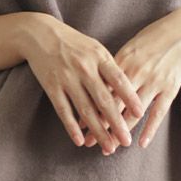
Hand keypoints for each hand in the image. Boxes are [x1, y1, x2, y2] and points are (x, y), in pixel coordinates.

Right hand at [22, 16, 146, 152]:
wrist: (40, 33)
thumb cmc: (74, 43)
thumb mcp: (95, 49)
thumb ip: (110, 69)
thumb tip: (126, 93)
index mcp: (99, 57)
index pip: (119, 79)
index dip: (130, 97)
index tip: (141, 113)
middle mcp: (84, 68)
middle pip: (104, 100)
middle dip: (116, 123)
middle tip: (126, 141)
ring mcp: (67, 78)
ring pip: (85, 110)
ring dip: (98, 131)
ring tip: (108, 147)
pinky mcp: (51, 86)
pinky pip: (63, 110)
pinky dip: (72, 127)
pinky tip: (80, 141)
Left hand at [99, 9, 180, 151]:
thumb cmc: (153, 39)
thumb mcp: (130, 48)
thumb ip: (114, 67)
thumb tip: (96, 85)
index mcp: (122, 61)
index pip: (102, 90)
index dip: (90, 109)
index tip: (79, 125)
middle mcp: (136, 72)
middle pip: (114, 104)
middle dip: (101, 125)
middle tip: (91, 142)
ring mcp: (154, 81)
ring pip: (134, 112)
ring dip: (122, 131)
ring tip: (111, 147)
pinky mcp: (170, 87)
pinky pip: (158, 112)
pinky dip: (150, 129)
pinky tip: (141, 144)